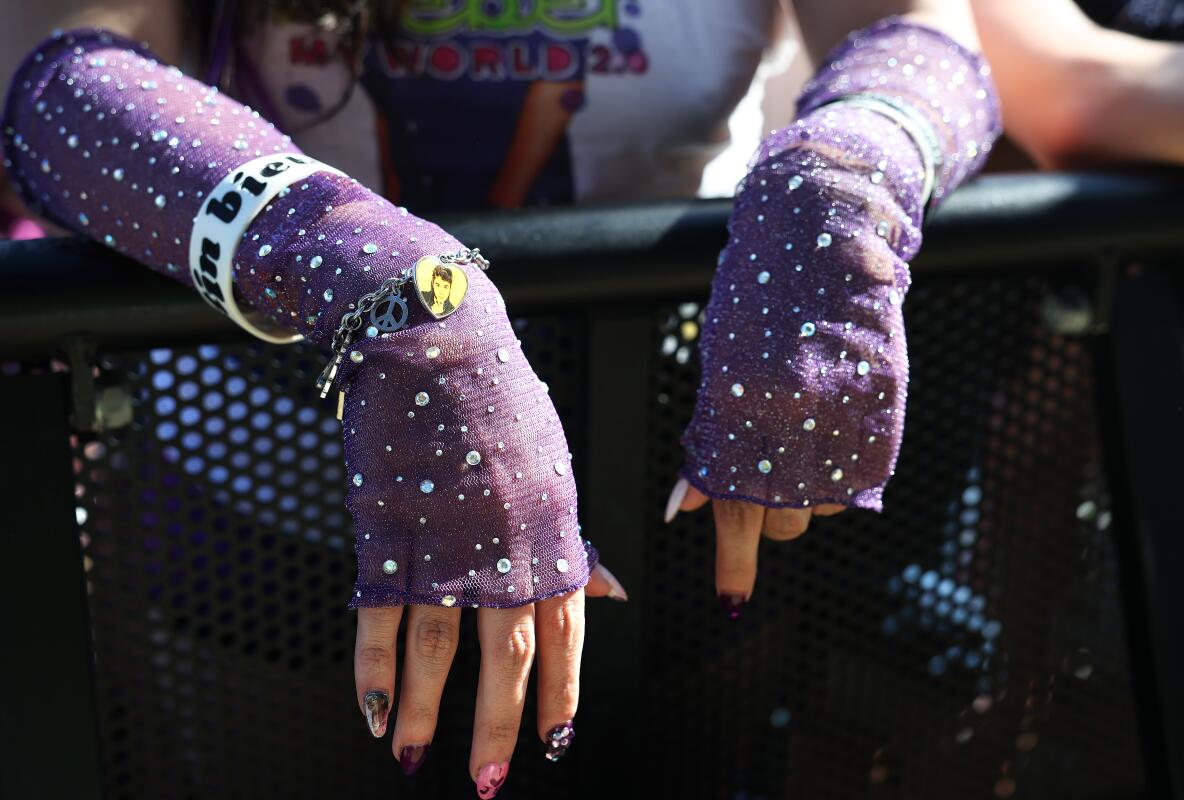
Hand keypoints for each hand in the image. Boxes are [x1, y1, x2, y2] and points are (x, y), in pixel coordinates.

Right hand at [333, 257, 625, 793]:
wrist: (437, 338)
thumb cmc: (502, 400)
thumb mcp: (556, 466)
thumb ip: (576, 539)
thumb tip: (614, 594)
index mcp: (553, 531)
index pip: (565, 632)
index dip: (561, 693)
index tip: (555, 742)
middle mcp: (503, 545)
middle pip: (505, 656)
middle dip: (500, 726)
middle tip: (491, 780)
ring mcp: (442, 540)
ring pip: (436, 649)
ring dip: (425, 713)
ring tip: (415, 759)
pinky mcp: (385, 528)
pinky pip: (375, 615)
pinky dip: (371, 669)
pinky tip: (371, 711)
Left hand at [667, 103, 924, 617]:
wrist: (826, 235)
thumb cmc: (757, 300)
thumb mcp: (719, 369)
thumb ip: (709, 444)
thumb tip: (683, 509)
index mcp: (743, 411)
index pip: (737, 509)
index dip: (734, 560)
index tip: (732, 595)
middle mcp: (799, 422)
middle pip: (782, 520)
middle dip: (765, 513)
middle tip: (763, 471)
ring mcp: (849, 418)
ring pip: (823, 505)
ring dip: (806, 490)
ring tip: (798, 435)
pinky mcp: (888, 411)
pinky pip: (860, 477)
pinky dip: (841, 468)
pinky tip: (828, 430)